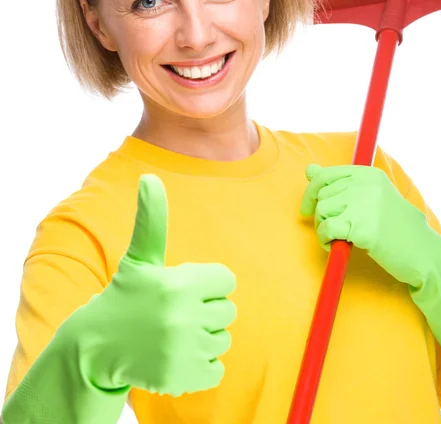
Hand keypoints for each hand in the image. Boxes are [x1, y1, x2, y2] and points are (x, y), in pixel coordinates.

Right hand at [66, 174, 236, 396]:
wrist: (96, 346)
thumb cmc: (125, 295)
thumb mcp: (139, 257)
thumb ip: (152, 219)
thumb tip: (149, 178)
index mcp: (179, 283)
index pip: (227, 280)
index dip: (207, 283)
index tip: (184, 289)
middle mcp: (183, 317)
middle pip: (228, 311)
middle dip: (206, 310)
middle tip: (175, 313)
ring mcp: (184, 350)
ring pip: (222, 339)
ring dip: (203, 338)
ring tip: (172, 335)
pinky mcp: (183, 378)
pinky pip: (216, 368)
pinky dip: (201, 366)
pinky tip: (175, 356)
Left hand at [300, 163, 432, 287]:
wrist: (422, 252)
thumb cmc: (393, 225)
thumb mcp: (369, 196)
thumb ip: (340, 183)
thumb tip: (309, 169)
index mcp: (368, 174)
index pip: (325, 175)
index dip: (310, 194)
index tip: (307, 209)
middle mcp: (365, 185)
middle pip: (321, 196)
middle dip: (320, 216)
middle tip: (333, 231)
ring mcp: (364, 205)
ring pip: (321, 212)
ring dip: (322, 229)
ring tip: (338, 238)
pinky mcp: (362, 228)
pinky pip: (326, 229)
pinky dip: (324, 240)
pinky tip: (336, 246)